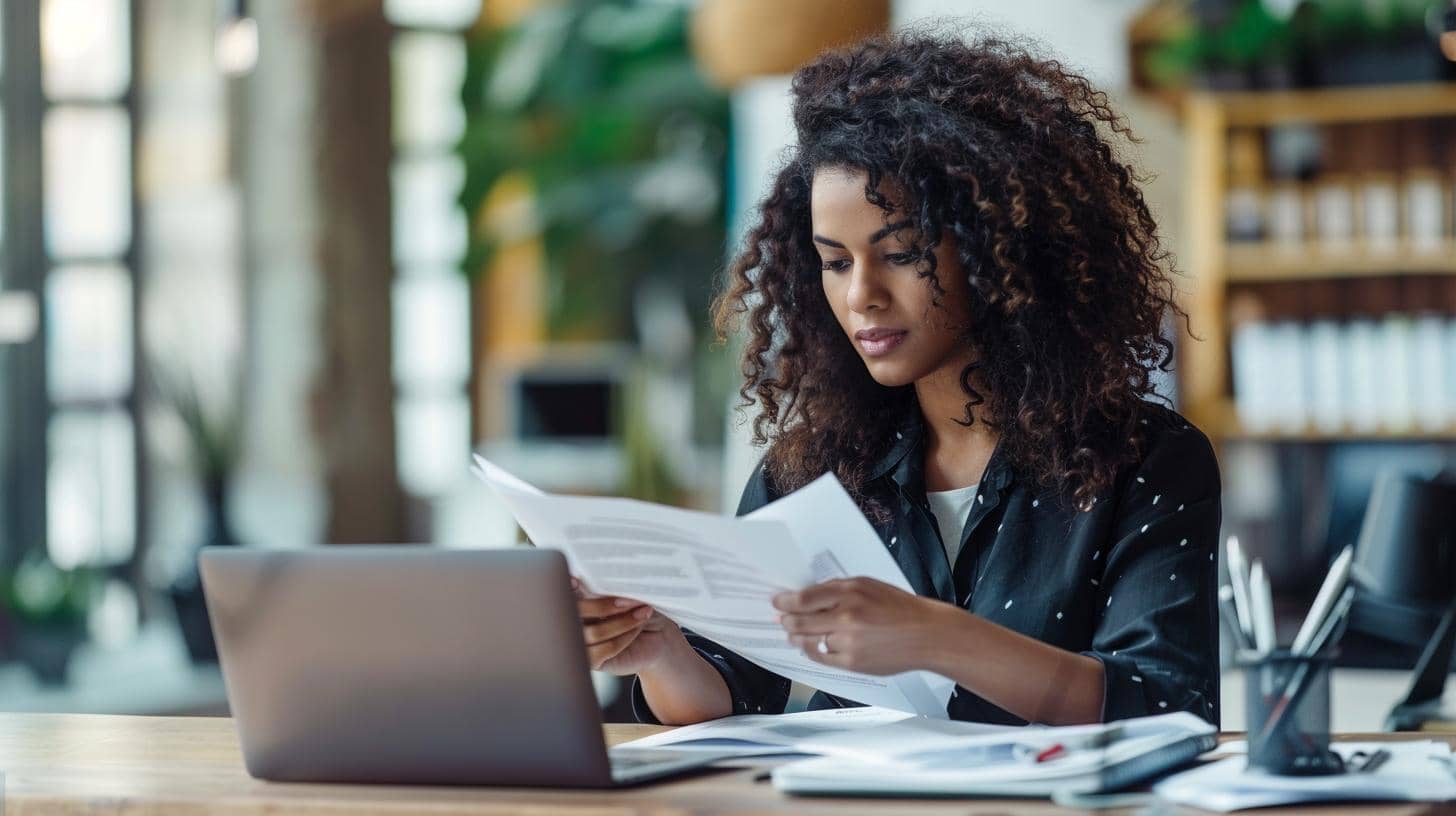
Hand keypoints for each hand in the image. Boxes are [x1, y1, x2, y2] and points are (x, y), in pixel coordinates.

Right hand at [572, 576, 683, 674]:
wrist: (657, 635)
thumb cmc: (637, 606)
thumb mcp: (623, 592)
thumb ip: (607, 588)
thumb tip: (604, 583)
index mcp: (573, 600)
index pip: (560, 594)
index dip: (565, 589)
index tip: (575, 581)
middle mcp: (571, 623)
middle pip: (572, 615)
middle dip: (603, 605)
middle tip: (628, 600)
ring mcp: (580, 644)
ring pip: (593, 633)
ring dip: (621, 622)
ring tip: (642, 612)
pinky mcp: (593, 662)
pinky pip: (606, 649)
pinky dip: (625, 637)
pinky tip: (637, 628)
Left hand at [772, 577, 950, 675]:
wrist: (926, 635)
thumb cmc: (899, 608)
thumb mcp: (868, 585)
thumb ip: (837, 589)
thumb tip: (807, 596)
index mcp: (850, 593)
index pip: (803, 598)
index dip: (784, 601)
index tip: (776, 602)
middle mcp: (846, 617)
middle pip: (800, 621)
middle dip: (786, 620)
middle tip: (781, 618)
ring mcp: (848, 643)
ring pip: (808, 641)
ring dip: (796, 637)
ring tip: (793, 633)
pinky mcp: (852, 663)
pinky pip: (821, 657)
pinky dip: (813, 650)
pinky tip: (812, 645)